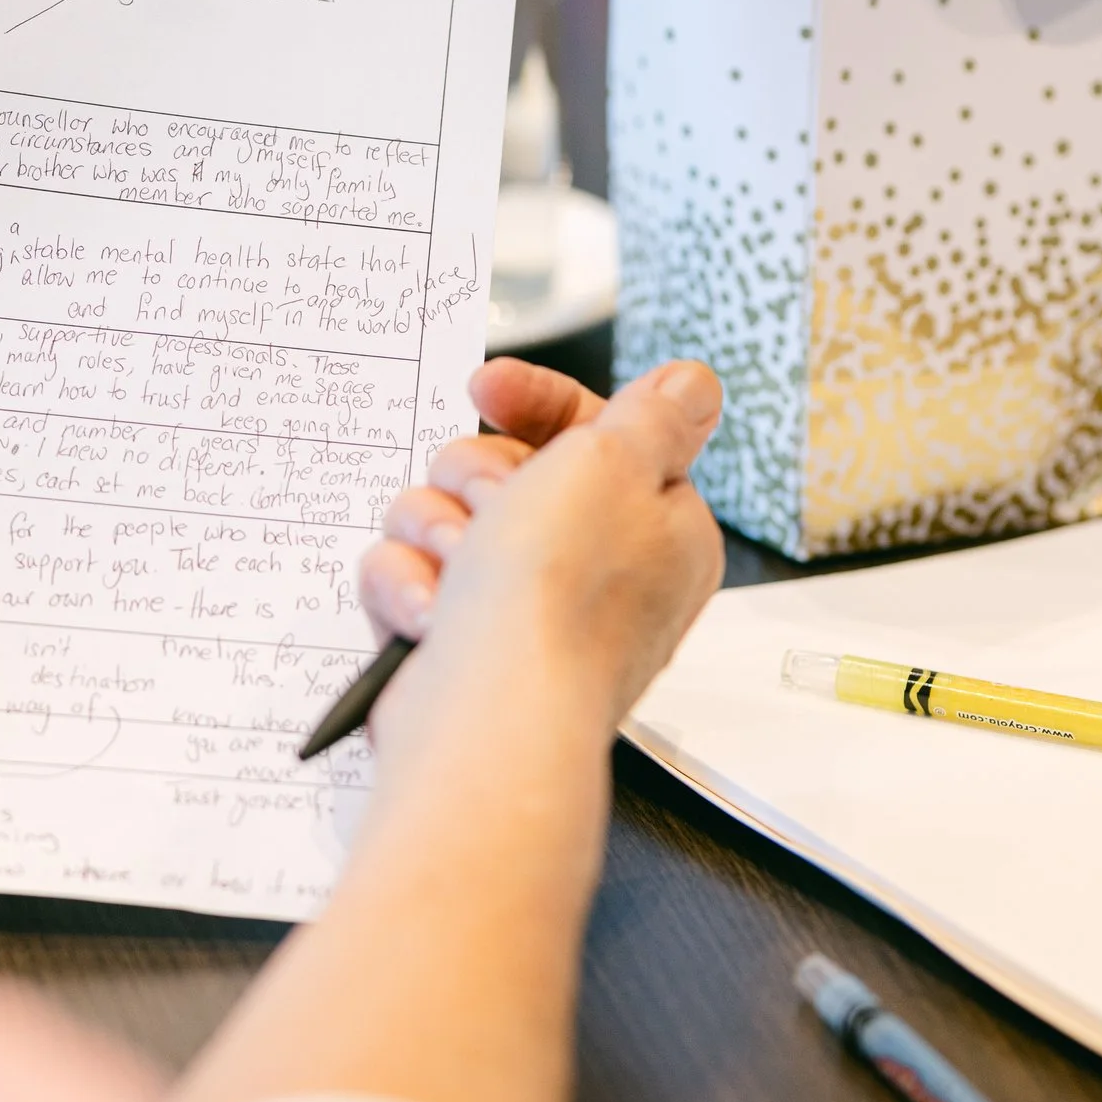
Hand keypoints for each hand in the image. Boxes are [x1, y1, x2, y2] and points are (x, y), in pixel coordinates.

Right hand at [358, 359, 724, 744]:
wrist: (489, 716)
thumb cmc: (559, 598)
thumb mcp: (616, 465)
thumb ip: (656, 414)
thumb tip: (693, 385)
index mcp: (654, 525)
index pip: (592, 430)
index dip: (534, 402)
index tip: (485, 388)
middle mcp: (594, 568)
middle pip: (502, 468)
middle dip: (475, 479)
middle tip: (490, 508)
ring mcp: (523, 608)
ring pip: (443, 517)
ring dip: (433, 531)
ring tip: (455, 570)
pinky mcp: (460, 640)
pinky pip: (410, 575)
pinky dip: (408, 587)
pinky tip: (431, 613)